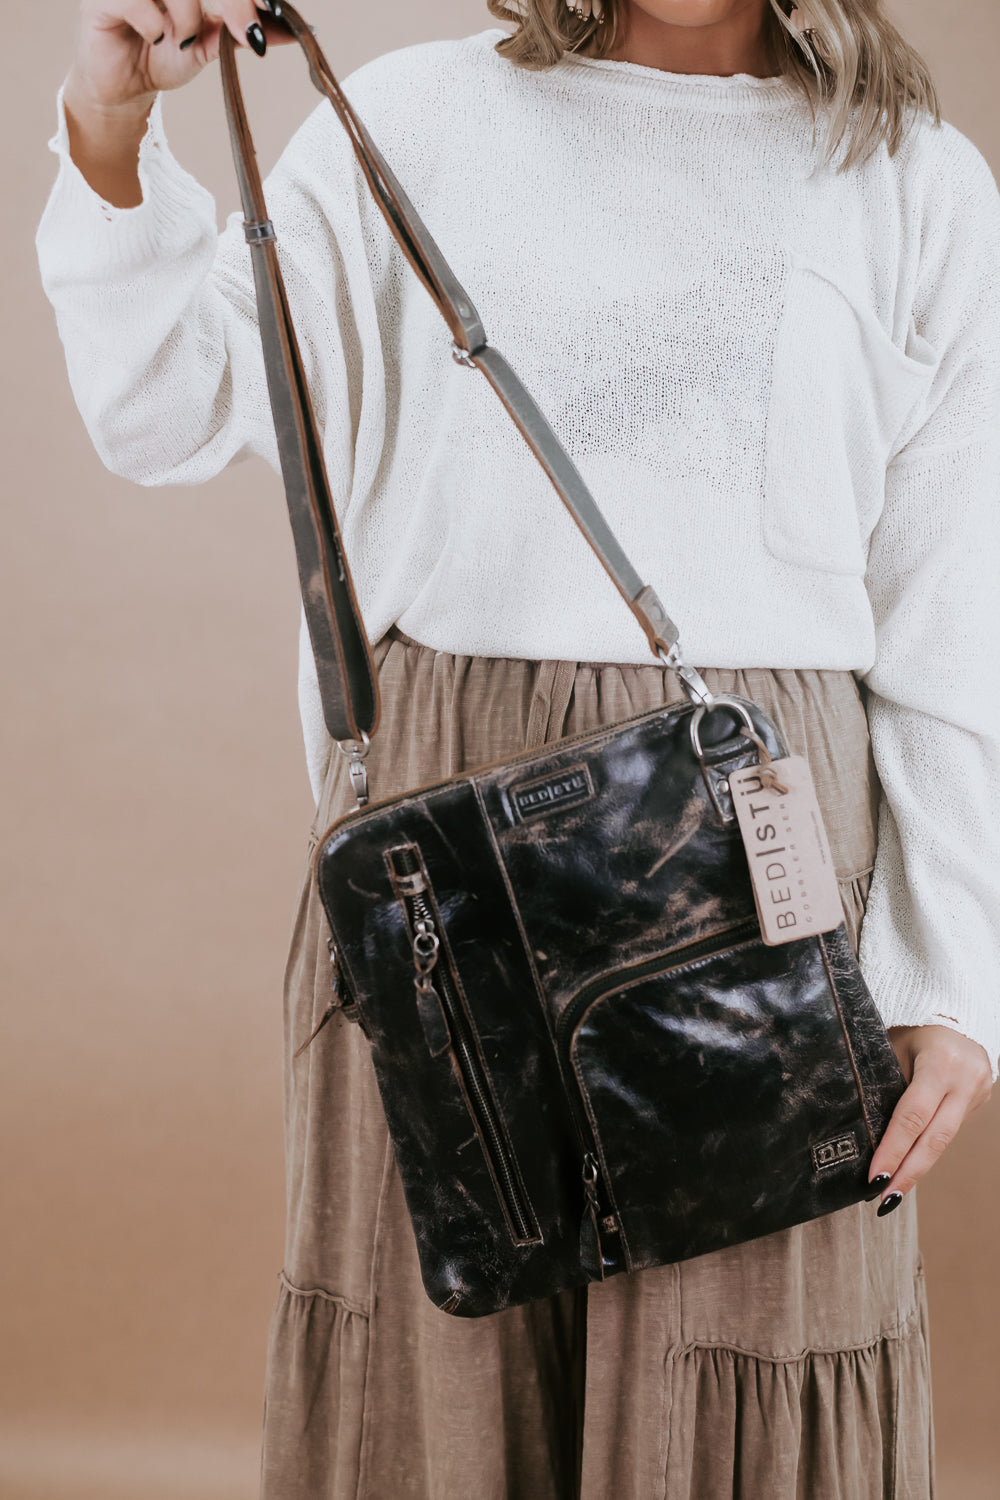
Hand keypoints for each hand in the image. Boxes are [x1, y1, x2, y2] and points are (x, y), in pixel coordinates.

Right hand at [63, 1, 291, 204]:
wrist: (125, 88)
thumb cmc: (164, 57)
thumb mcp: (210, 45)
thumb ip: (243, 30)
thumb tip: (290, 29)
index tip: (269, 14)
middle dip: (230, 1)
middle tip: (243, 31)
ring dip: (186, 15)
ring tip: (181, 40)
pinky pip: (137, 0)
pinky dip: (153, 22)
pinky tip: (151, 37)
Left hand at [867, 1024, 992, 1213]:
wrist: (959, 1017)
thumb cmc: (915, 1028)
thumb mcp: (895, 1046)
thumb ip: (885, 1082)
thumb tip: (863, 1126)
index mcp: (940, 1063)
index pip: (912, 1116)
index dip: (892, 1149)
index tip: (874, 1178)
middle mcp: (964, 1081)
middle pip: (934, 1139)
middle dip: (907, 1173)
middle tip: (885, 1201)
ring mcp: (977, 1093)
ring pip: (944, 1140)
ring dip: (917, 1168)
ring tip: (893, 1194)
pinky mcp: (980, 1101)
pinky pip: (949, 1131)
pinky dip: (928, 1150)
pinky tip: (910, 1167)